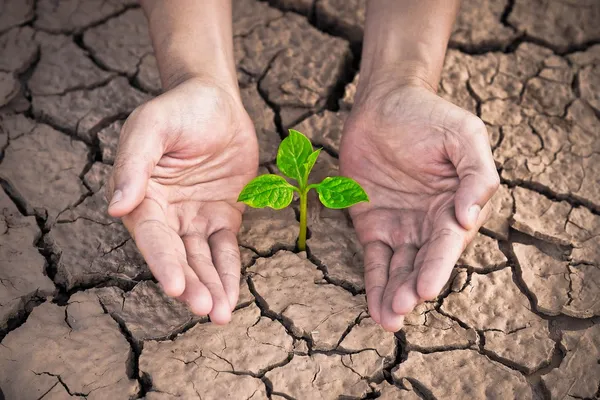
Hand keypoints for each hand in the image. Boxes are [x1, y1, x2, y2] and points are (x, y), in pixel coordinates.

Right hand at [107, 78, 257, 323]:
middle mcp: (166, 214)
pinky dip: (229, 272)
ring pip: (201, 261)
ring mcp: (194, 218)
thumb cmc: (180, 109)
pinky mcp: (222, 217)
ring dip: (211, 287)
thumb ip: (134, 163)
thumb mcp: (153, 126)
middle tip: (207, 309)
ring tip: (221, 314)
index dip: (163, 262)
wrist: (217, 100)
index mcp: (142, 196)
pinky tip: (232, 296)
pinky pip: (225, 250)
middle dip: (191, 285)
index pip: (152, 237)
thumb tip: (116, 207)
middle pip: (178, 257)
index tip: (176, 286)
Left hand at [340, 83, 498, 331]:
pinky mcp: (372, 225)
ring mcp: (401, 226)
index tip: (427, 289)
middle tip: (401, 308)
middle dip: (412, 288)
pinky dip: (374, 283)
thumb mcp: (462, 136)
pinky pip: (374, 259)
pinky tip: (375, 307)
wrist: (384, 104)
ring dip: (394, 294)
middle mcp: (430, 223)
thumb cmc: (428, 116)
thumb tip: (469, 217)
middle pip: (422, 263)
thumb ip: (475, 174)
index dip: (438, 266)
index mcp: (455, 206)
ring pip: (399, 269)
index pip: (447, 243)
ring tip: (388, 319)